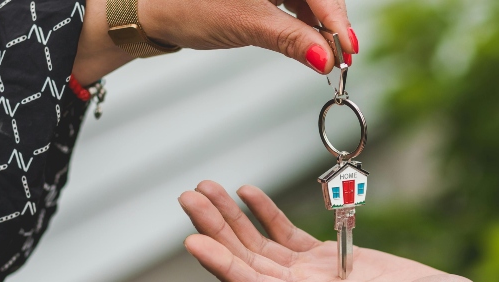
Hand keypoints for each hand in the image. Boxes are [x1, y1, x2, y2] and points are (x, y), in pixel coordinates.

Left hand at [73, 0, 357, 83]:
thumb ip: (291, 39)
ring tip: (326, 55)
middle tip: (341, 57)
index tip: (349, 50)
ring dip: (318, 26)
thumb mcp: (247, 24)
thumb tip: (326, 59)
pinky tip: (308, 42)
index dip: (337, 20)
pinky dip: (301, 23)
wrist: (149, 9)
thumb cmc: (188, 6)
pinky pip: (292, 2)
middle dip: (331, 24)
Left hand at [178, 181, 498, 281]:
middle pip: (248, 266)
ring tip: (204, 188)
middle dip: (216, 232)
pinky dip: (265, 215)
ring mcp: (317, 279)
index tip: (195, 241)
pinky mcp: (331, 261)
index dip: (225, 269)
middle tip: (189, 197)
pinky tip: (248, 194)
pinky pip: (287, 237)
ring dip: (231, 220)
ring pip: (261, 248)